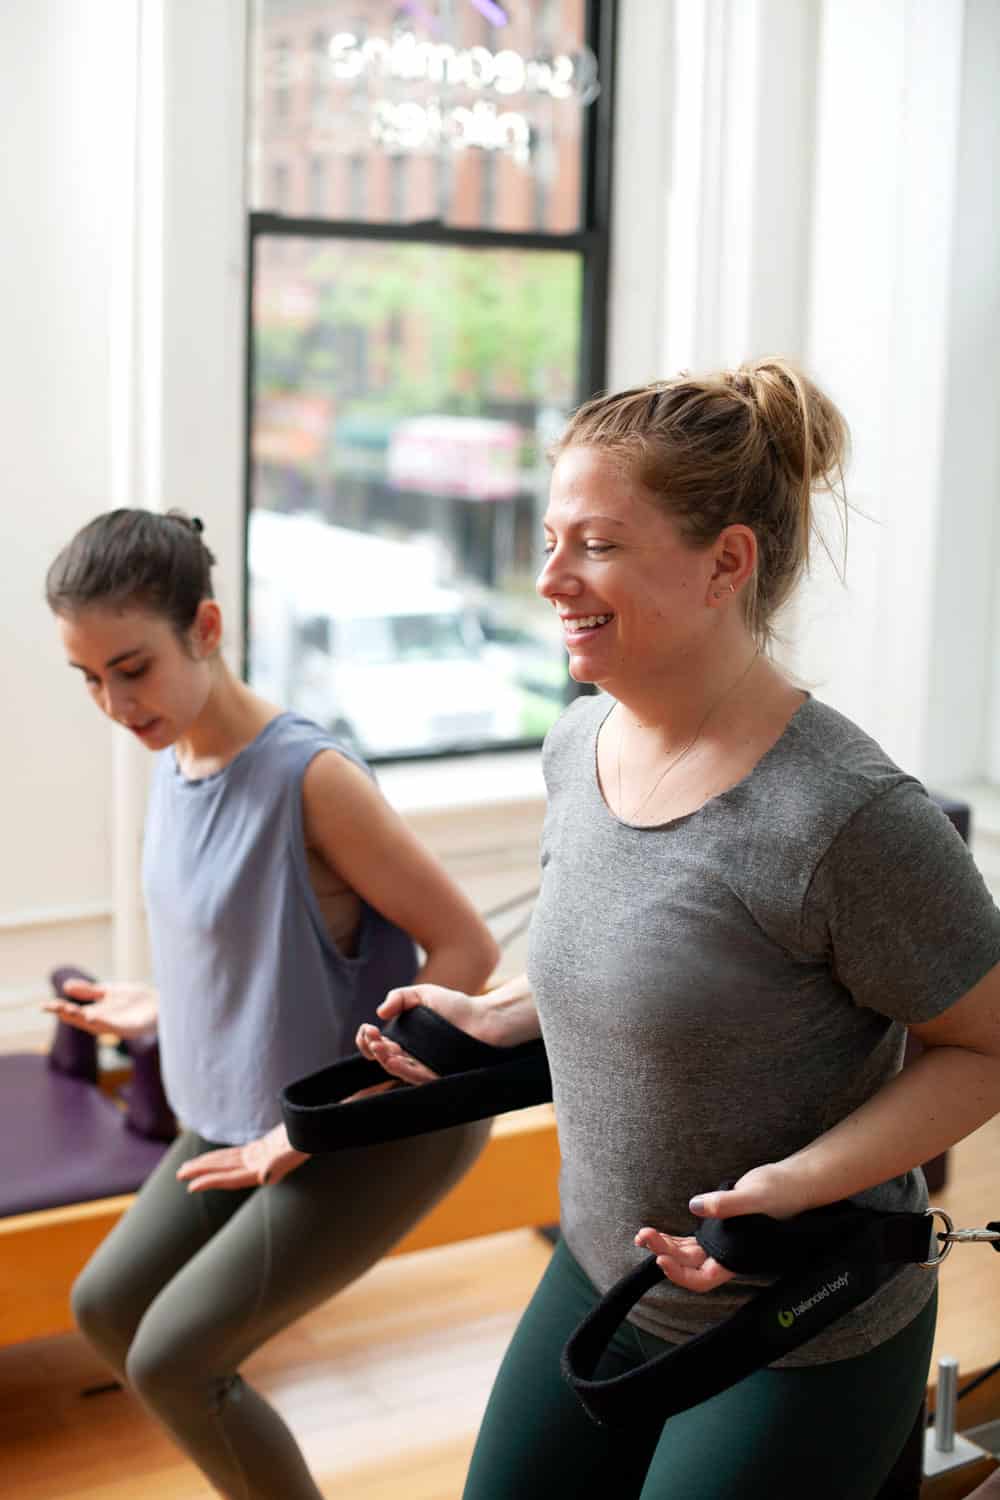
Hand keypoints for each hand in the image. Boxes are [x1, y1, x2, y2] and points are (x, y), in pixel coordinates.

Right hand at [42, 979, 157, 1040]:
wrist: (164, 1004)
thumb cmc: (138, 999)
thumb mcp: (109, 991)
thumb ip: (89, 991)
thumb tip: (65, 985)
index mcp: (97, 1012)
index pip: (75, 1012)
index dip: (60, 1009)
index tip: (43, 1006)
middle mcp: (104, 1021)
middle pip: (81, 1019)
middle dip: (66, 1013)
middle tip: (51, 1007)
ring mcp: (116, 1025)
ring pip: (94, 1024)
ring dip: (81, 1018)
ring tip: (67, 1011)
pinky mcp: (130, 1028)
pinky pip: (114, 1026)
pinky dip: (102, 1022)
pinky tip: (92, 1017)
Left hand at [176, 1123, 308, 1192]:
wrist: (322, 1126)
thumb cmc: (309, 1136)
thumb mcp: (295, 1147)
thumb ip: (280, 1163)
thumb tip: (263, 1178)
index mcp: (266, 1169)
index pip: (232, 1178)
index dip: (211, 1181)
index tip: (191, 1185)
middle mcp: (261, 1167)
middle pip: (225, 1171)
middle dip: (202, 1173)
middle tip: (179, 1175)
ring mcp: (261, 1158)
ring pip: (228, 1163)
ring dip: (208, 1165)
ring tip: (187, 1168)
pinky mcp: (263, 1149)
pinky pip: (236, 1154)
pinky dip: (222, 1156)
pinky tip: (212, 1158)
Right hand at [356, 983, 488, 1086]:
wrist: (485, 1017)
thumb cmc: (456, 1006)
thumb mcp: (422, 994)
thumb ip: (399, 997)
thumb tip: (379, 1011)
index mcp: (404, 1040)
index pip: (378, 1046)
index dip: (367, 1039)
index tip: (368, 1027)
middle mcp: (411, 1056)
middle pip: (383, 1058)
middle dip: (371, 1048)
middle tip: (371, 1035)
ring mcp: (423, 1067)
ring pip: (397, 1069)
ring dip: (383, 1059)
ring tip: (377, 1046)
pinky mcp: (437, 1076)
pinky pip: (416, 1077)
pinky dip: (402, 1070)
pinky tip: (393, 1059)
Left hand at [635, 1162, 807, 1293]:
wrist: (795, 1181)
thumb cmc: (781, 1192)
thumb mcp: (754, 1195)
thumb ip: (727, 1204)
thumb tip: (696, 1207)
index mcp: (736, 1256)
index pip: (702, 1278)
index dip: (680, 1274)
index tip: (661, 1258)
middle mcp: (727, 1253)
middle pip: (689, 1264)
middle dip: (663, 1252)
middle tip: (642, 1236)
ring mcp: (722, 1240)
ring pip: (688, 1252)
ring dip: (665, 1245)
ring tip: (643, 1235)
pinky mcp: (720, 1225)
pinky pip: (693, 1239)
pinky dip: (675, 1237)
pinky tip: (661, 1232)